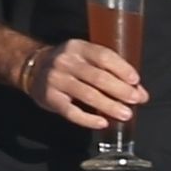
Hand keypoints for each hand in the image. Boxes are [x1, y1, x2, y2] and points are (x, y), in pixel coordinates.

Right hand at [26, 40, 147, 129]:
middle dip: (120, 89)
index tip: (136, 80)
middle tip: (136, 100)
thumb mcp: (86, 59)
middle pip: (97, 77)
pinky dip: (88, 119)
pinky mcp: (50, 98)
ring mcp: (56, 80)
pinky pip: (71, 112)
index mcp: (78, 48)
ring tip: (126, 114)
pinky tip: (102, 122)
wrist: (31, 68)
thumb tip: (139, 91)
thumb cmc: (69, 65)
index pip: (103, 56)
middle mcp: (66, 62)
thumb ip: (111, 71)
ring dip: (109, 105)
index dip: (121, 68)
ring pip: (87, 95)